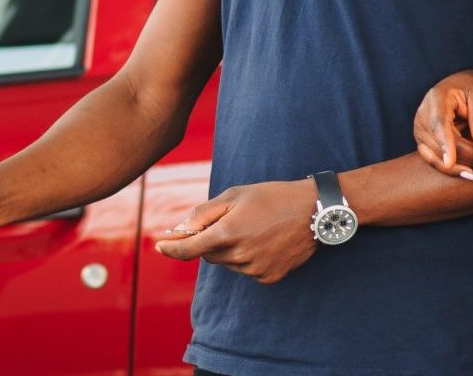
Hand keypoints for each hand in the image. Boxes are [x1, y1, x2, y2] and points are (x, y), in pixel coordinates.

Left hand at [151, 179, 318, 284]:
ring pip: (227, 262)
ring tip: (253, 228)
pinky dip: (247, 258)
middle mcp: (239, 256)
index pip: (188, 248)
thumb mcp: (234, 195)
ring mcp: (255, 270)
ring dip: (230, 249)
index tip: (159, 246)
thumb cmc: (271, 197)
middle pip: (208, 254)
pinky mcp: (268, 277)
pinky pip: (246, 269)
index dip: (171, 248)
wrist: (314, 211)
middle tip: (229, 221)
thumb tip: (179, 229)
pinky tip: (264, 241)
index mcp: (228, 233)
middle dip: (210, 240)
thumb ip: (203, 214)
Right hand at [412, 70, 472, 180]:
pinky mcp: (426, 143)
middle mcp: (423, 115)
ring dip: (464, 167)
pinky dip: (455, 169)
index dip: (444, 144)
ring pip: (438, 157)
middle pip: (442, 144)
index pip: (437, 123)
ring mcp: (422, 131)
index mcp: (436, 98)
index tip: (451, 163)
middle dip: (470, 158)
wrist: (468, 88)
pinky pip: (437, 161)